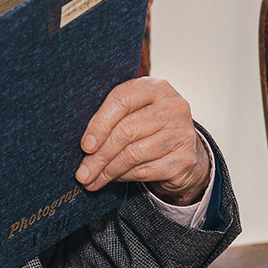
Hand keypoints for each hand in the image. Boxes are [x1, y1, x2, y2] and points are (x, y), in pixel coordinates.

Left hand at [76, 77, 210, 204]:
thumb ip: (111, 115)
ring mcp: (182, 133)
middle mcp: (173, 107)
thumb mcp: (133, 111)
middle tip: (82, 172)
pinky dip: (124, 177)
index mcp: (155, 87)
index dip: (99, 124)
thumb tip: (83, 143)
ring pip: (134, 154)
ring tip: (92, 180)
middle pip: (127, 130)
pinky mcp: (185, 159)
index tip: (85, 145)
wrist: (185, 149)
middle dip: (99, 155)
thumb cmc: (149, 126)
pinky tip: (112, 179)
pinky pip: (145, 170)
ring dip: (108, 170)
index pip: (122, 100)